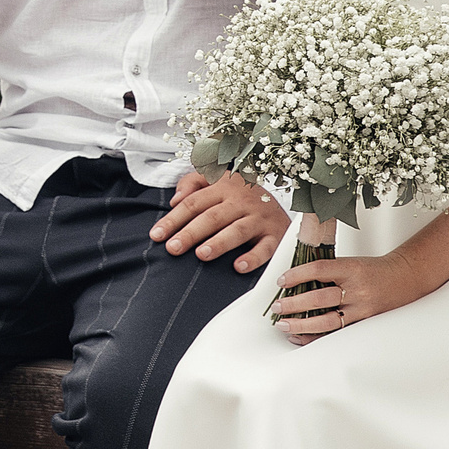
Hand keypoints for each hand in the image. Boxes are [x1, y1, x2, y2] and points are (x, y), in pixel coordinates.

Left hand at [152, 171, 289, 272]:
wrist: (292, 208)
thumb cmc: (242, 197)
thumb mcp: (217, 181)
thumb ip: (192, 184)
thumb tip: (174, 200)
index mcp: (224, 187)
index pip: (193, 203)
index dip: (173, 219)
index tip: (156, 235)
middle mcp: (242, 201)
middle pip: (212, 217)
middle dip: (191, 233)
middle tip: (173, 248)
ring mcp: (259, 218)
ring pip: (237, 230)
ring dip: (219, 243)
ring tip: (201, 254)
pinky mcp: (275, 235)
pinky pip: (265, 248)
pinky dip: (253, 258)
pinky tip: (238, 267)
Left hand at [269, 250, 435, 344]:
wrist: (404, 278)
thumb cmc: (373, 269)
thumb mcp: (350, 262)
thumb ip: (327, 271)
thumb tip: (294, 280)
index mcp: (351, 269)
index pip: (318, 270)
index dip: (297, 275)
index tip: (281, 281)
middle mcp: (356, 290)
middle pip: (319, 298)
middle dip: (293, 304)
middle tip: (276, 307)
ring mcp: (361, 309)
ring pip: (326, 321)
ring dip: (301, 324)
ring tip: (283, 324)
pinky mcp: (363, 323)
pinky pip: (335, 333)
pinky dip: (315, 336)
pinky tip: (299, 336)